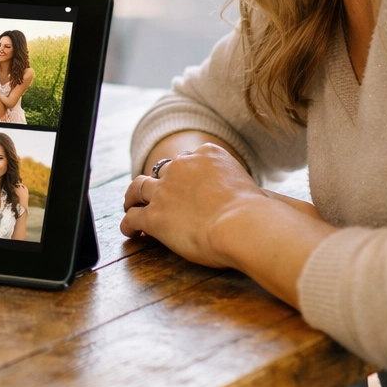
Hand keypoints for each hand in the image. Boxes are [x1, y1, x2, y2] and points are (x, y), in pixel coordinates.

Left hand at [119, 143, 268, 269]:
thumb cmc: (257, 212)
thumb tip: (246, 199)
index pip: (188, 159)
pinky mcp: (155, 215)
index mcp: (206, 154)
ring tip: (129, 205)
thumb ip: (237, 186)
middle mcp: (182, 166)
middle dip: (158, 181)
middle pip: (162, 170)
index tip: (183, 183)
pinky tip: (128, 232)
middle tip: (155, 192)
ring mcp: (165, 190)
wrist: (245, 224)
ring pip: (138, 188)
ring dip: (132, 197)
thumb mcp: (249, 185)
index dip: (184, 173)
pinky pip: (133, 217)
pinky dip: (128, 224)